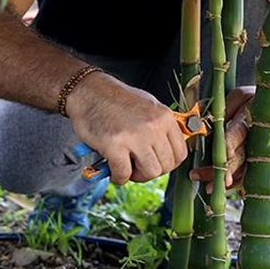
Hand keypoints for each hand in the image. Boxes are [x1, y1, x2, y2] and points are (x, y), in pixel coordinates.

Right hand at [66, 73, 187, 184]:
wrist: (89, 92)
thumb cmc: (116, 99)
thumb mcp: (149, 105)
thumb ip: (162, 127)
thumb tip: (170, 149)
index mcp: (164, 117)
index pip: (180, 153)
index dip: (168, 164)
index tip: (157, 163)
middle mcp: (153, 126)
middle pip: (166, 166)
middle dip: (151, 171)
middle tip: (138, 166)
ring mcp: (135, 136)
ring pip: (150, 172)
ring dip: (137, 176)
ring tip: (126, 168)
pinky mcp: (114, 144)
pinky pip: (124, 173)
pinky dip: (119, 177)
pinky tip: (113, 170)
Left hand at [192, 86, 254, 192]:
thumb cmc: (256, 101)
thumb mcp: (240, 96)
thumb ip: (222, 107)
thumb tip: (199, 114)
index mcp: (250, 119)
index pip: (238, 131)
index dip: (230, 142)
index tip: (225, 153)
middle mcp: (255, 139)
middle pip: (239, 156)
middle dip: (221, 168)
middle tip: (199, 175)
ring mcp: (257, 153)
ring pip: (241, 170)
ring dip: (224, 180)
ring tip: (206, 188)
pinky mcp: (257, 162)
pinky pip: (246, 176)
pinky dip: (235, 185)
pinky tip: (222, 190)